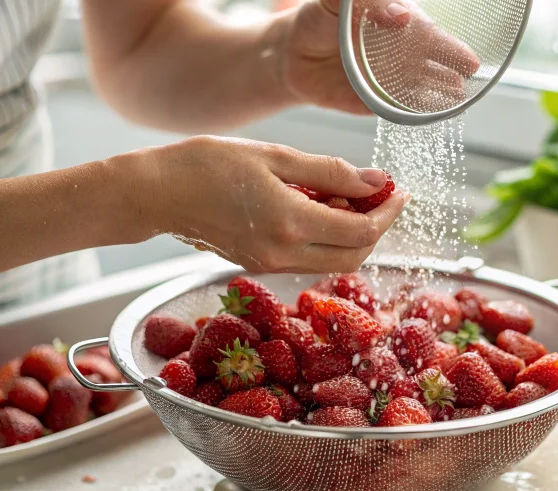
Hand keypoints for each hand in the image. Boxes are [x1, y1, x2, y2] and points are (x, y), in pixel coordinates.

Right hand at [133, 136, 407, 273]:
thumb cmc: (207, 164)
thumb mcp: (275, 157)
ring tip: (352, 196)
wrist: (156, 193)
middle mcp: (283, 254)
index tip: (400, 191)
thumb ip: (331, 172)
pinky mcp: (260, 265)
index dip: (388, 212)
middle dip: (377, 228)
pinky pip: (310, 259)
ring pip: (334, 261)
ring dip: (354, 234)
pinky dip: (328, 238)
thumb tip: (377, 182)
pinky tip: (323, 208)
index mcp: (290, 224)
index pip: (362, 230)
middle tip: (383, 196)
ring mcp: (270, 265)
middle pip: (355, 256)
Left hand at [278, 0, 480, 114]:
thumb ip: (367, 2)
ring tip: (458, 97)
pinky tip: (434, 115)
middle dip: (453, 68)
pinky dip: (418, 113)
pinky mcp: (379, 102)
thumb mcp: (337, 3)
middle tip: (468, 76)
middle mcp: (402, 51)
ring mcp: (393, 78)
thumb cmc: (318, 20)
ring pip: (426, 86)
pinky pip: (402, 109)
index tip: (467, 57)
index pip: (429, 33)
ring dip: (443, 92)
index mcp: (398, 23)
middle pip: (435, 61)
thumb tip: (400, 16)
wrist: (293, 55)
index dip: (449, 45)